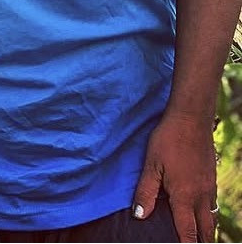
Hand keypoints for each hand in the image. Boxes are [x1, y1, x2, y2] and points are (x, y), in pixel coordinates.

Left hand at [132, 108, 217, 241]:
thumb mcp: (151, 166)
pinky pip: (212, 203)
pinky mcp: (211, 177)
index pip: (188, 230)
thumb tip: (140, 216)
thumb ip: (146, 192)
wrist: (191, 120)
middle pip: (205, 228)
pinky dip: (207, 213)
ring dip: (205, 228)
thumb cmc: (168, 141)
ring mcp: (209, 187)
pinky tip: (199, 210)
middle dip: (201, 241)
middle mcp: (202, 196)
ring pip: (211, 216)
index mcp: (185, 196)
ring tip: (198, 236)